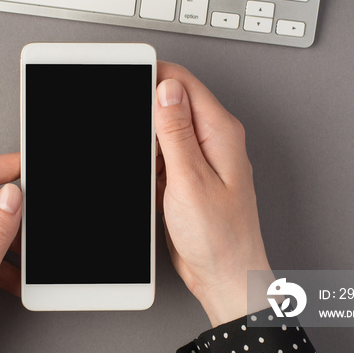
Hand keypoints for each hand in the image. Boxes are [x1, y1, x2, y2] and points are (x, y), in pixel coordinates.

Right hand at [155, 61, 274, 326]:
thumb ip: (176, 131)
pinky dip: (149, 160)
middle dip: (146, 108)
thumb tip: (166, 89)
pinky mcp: (187, 176)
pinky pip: (162, 155)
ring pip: (164, 130)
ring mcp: (200, 158)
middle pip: (172, 103)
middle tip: (130, 126)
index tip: (128, 79)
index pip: (184, 83)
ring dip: (147, 138)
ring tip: (143, 160)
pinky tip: (147, 175)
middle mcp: (213, 140)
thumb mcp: (191, 179)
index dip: (153, 76)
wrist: (225, 276)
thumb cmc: (221, 237)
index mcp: (221, 132)